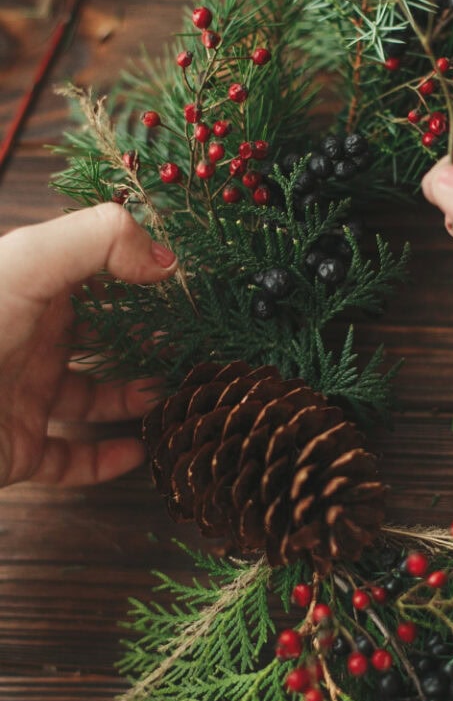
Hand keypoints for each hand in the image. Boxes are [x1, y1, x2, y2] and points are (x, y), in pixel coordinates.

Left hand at [0, 203, 176, 486]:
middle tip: (187, 346)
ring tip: (169, 395)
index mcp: (28, 292)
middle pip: (98, 338)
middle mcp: (27, 342)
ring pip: (91, 398)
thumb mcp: (25, 264)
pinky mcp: (16, 449)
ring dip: (132, 398)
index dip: (135, 275)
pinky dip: (106, 460)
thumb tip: (166, 261)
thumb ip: (98, 240)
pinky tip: (137, 451)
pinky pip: (70, 458)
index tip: (180, 285)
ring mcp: (22, 396)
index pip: (92, 275)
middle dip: (144, 341)